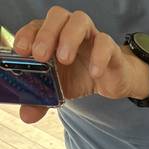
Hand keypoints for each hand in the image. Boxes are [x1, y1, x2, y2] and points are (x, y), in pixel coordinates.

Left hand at [12, 5, 148, 122]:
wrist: (111, 81)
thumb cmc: (80, 77)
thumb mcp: (58, 89)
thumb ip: (42, 101)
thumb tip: (26, 116)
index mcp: (53, 34)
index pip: (37, 25)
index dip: (28, 35)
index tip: (22, 51)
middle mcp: (70, 28)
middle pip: (57, 16)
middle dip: (46, 34)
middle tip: (40, 55)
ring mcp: (91, 35)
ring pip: (80, 21)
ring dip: (69, 37)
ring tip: (64, 60)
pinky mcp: (110, 47)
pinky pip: (105, 43)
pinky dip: (99, 56)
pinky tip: (94, 73)